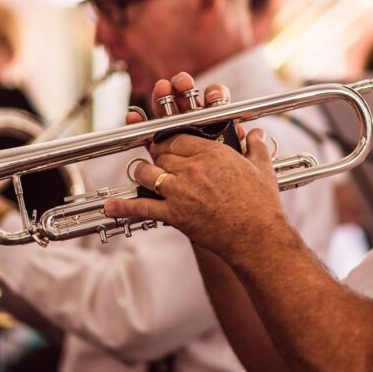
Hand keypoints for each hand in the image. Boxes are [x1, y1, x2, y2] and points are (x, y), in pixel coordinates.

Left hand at [105, 73, 286, 261]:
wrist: (257, 237)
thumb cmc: (262, 205)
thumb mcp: (262, 170)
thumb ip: (256, 148)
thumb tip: (256, 134)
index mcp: (212, 153)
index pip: (178, 137)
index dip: (169, 141)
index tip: (168, 146)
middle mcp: (192, 168)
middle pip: (160, 153)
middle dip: (156, 157)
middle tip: (157, 162)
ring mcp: (181, 191)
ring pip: (146, 173)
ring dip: (142, 173)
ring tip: (142, 176)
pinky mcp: (174, 214)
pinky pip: (141, 207)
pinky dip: (123, 208)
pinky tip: (110, 207)